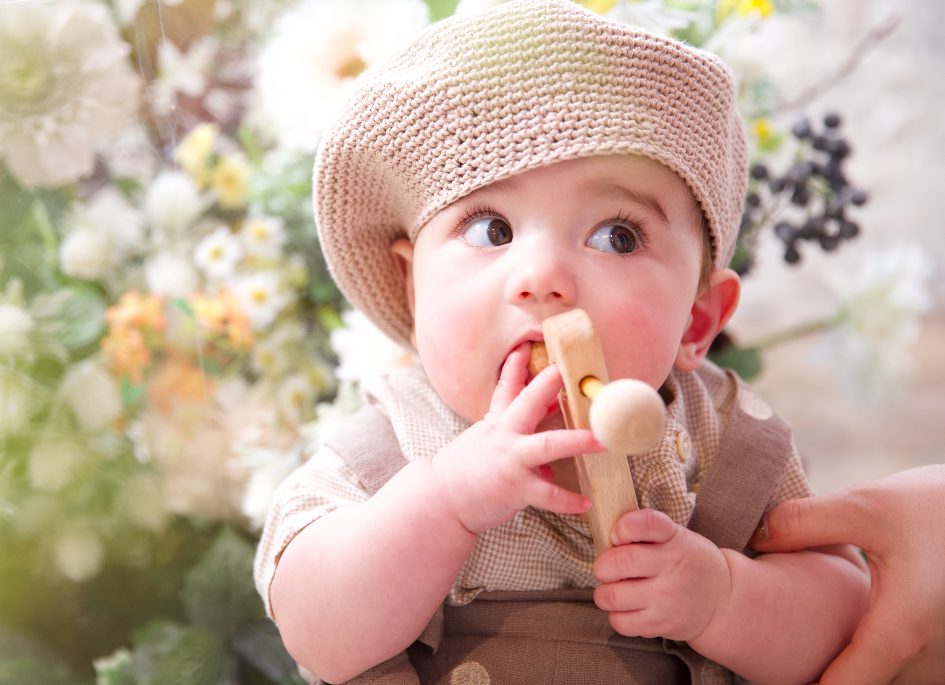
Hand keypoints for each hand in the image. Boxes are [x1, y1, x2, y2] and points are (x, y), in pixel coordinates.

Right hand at [433, 342, 604, 533]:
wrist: (442, 499)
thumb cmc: (467, 468)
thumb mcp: (487, 438)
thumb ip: (516, 422)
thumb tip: (546, 408)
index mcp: (498, 423)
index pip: (507, 388)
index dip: (516, 366)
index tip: (527, 346)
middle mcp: (504, 436)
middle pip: (527, 404)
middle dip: (546, 386)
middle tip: (566, 372)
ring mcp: (511, 461)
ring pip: (547, 446)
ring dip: (576, 441)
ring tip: (602, 441)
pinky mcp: (516, 488)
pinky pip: (548, 495)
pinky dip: (568, 500)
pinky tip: (585, 503)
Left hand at [593, 508, 730, 641]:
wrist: (722, 601)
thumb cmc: (688, 561)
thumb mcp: (676, 535)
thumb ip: (645, 529)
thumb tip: (607, 534)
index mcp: (674, 539)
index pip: (648, 524)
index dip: (624, 526)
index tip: (617, 534)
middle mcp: (671, 567)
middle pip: (620, 562)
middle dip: (603, 565)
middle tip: (607, 568)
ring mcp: (666, 599)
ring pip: (613, 596)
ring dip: (604, 593)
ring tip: (614, 589)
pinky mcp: (662, 624)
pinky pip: (621, 622)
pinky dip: (616, 615)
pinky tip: (626, 608)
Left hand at [751, 465, 944, 684]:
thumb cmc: (937, 508)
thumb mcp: (866, 505)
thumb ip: (804, 522)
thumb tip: (754, 539)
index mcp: (900, 633)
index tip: (768, 671)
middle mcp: (927, 663)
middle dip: (814, 676)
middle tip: (774, 655)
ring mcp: (940, 665)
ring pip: (881, 683)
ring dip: (845, 670)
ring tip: (801, 648)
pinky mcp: (943, 658)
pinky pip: (899, 674)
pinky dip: (869, 663)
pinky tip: (842, 640)